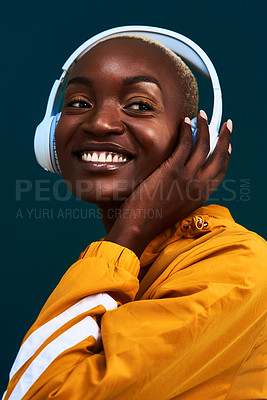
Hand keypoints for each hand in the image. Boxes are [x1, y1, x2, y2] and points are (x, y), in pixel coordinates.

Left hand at [105, 110, 231, 256]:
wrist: (139, 228)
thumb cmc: (152, 219)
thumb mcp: (177, 208)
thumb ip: (184, 193)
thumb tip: (182, 177)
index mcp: (201, 196)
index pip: (220, 172)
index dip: (225, 156)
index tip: (226, 144)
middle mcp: (199, 186)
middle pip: (219, 157)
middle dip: (225, 137)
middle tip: (226, 124)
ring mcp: (187, 178)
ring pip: (203, 146)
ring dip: (205, 127)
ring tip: (202, 116)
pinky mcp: (173, 170)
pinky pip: (185, 144)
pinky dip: (187, 130)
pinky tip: (186, 121)